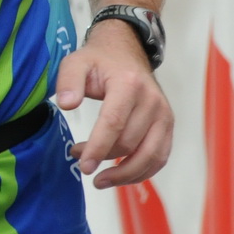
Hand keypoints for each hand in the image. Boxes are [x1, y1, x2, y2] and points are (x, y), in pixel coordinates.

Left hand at [56, 19, 172, 188]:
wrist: (126, 52)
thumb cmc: (98, 61)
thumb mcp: (76, 62)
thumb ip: (68, 81)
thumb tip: (66, 105)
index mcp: (129, 84)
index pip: (114, 123)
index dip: (98, 148)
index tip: (83, 165)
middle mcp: (152, 101)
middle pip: (129, 142)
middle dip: (103, 157)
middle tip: (79, 159)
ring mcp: (164, 115)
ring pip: (149, 156)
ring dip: (125, 174)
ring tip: (100, 180)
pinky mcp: (168, 125)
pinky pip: (160, 157)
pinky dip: (142, 172)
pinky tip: (120, 176)